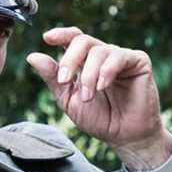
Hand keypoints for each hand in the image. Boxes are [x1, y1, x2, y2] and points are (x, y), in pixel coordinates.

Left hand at [26, 27, 170, 167]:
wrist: (124, 137)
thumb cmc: (100, 119)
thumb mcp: (69, 99)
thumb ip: (53, 78)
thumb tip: (33, 56)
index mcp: (86, 61)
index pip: (73, 38)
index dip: (61, 34)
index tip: (47, 38)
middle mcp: (103, 55)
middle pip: (83, 41)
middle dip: (70, 59)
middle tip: (64, 80)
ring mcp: (121, 57)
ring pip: (99, 50)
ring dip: (88, 74)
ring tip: (88, 96)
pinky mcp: (139, 62)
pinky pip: (120, 56)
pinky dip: (107, 70)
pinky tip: (102, 86)